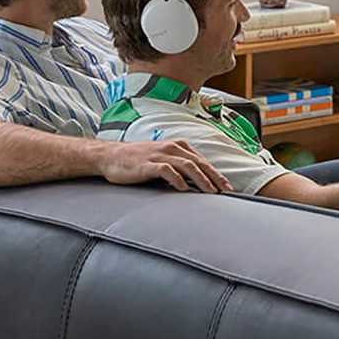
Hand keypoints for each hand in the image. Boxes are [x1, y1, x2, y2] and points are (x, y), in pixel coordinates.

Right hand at [96, 139, 232, 192]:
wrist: (111, 156)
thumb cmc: (139, 161)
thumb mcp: (163, 159)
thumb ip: (179, 167)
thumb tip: (197, 183)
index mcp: (178, 146)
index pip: (202, 161)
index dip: (216, 174)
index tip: (227, 187)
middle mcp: (172, 148)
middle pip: (199, 163)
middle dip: (214, 177)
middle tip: (226, 191)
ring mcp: (160, 155)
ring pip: (187, 165)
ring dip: (201, 179)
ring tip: (210, 192)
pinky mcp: (148, 164)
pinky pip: (167, 170)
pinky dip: (177, 180)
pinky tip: (184, 189)